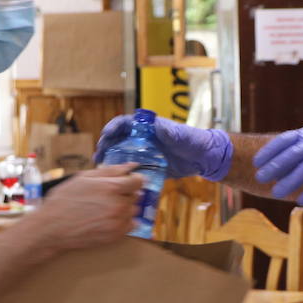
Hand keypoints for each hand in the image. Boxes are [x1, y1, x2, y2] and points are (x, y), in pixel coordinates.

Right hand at [30, 165, 141, 248]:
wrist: (52, 227)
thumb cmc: (65, 200)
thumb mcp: (84, 178)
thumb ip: (111, 170)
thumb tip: (133, 165)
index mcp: (112, 188)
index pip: (138, 181)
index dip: (131, 180)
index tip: (124, 182)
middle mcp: (119, 205)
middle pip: (136, 196)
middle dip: (124, 194)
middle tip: (106, 197)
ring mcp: (119, 222)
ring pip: (133, 211)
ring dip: (124, 208)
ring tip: (104, 209)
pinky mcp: (116, 236)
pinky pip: (131, 225)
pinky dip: (123, 222)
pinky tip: (107, 220)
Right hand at [95, 116, 233, 179]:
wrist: (203, 157)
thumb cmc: (191, 139)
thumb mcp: (177, 133)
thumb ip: (165, 130)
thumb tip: (154, 126)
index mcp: (147, 127)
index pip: (123, 124)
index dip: (112, 128)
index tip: (105, 136)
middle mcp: (142, 139)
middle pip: (118, 139)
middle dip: (106, 145)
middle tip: (99, 154)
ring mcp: (144, 152)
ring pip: (121, 153)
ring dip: (110, 158)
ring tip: (100, 165)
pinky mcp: (148, 166)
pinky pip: (131, 168)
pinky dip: (121, 171)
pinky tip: (114, 178)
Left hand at [253, 126, 302, 204]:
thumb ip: (293, 155)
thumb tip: (269, 171)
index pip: (285, 140)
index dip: (269, 152)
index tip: (256, 164)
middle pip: (293, 154)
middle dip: (275, 166)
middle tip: (260, 178)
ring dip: (290, 181)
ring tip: (276, 193)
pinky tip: (301, 201)